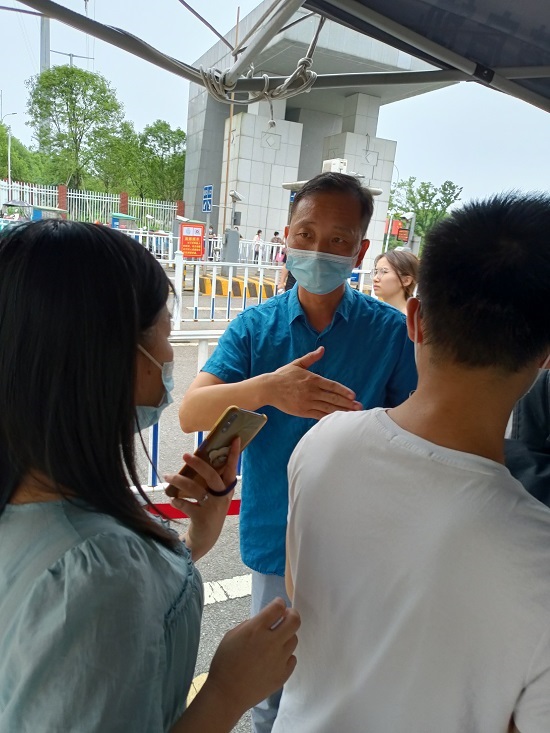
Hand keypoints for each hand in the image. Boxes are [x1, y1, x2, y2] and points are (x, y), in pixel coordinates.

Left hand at [163, 438, 239, 561]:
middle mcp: (223, 497)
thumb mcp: (215, 495)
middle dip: (198, 464)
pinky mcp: (202, 518)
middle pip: (211, 475)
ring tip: (167, 476)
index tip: (234, 438)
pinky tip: (173, 500)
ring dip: (178, 480)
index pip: (232, 468)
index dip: (233, 454)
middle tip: (185, 454)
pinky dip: (177, 501)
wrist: (206, 538)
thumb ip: (211, 480)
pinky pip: (186, 504)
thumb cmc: (209, 509)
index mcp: (228, 489)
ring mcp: (213, 508)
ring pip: (194, 488)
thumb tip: (198, 457)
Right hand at [205, 598, 299, 717]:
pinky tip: (275, 658)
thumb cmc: (225, 663)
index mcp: (256, 629)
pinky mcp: (283, 674)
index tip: (278, 605)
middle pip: (294, 620)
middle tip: (286, 617)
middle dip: (292, 614)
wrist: (227, 694)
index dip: (279, 604)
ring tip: (276, 641)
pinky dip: (286, 656)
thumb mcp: (232, 635)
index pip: (278, 607)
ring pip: (294, 639)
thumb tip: (265, 620)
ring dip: (287, 636)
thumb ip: (251, 624)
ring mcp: (279, 659)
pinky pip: (292, 659)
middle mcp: (271, 642)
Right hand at [270, 346, 362, 418]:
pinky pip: (318, 415)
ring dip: (341, 411)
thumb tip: (322, 349)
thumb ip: (311, 357)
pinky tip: (337, 419)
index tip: (353, 395)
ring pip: (328, 408)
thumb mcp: (297, 364)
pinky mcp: (303, 411)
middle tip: (359, 407)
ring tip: (352, 414)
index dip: (344, 391)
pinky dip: (328, 417)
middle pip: (333, 398)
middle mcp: (312, 391)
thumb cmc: (283, 375)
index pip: (332, 386)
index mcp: (312, 379)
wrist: (269, 388)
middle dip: (347, 403)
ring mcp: (307, 402)